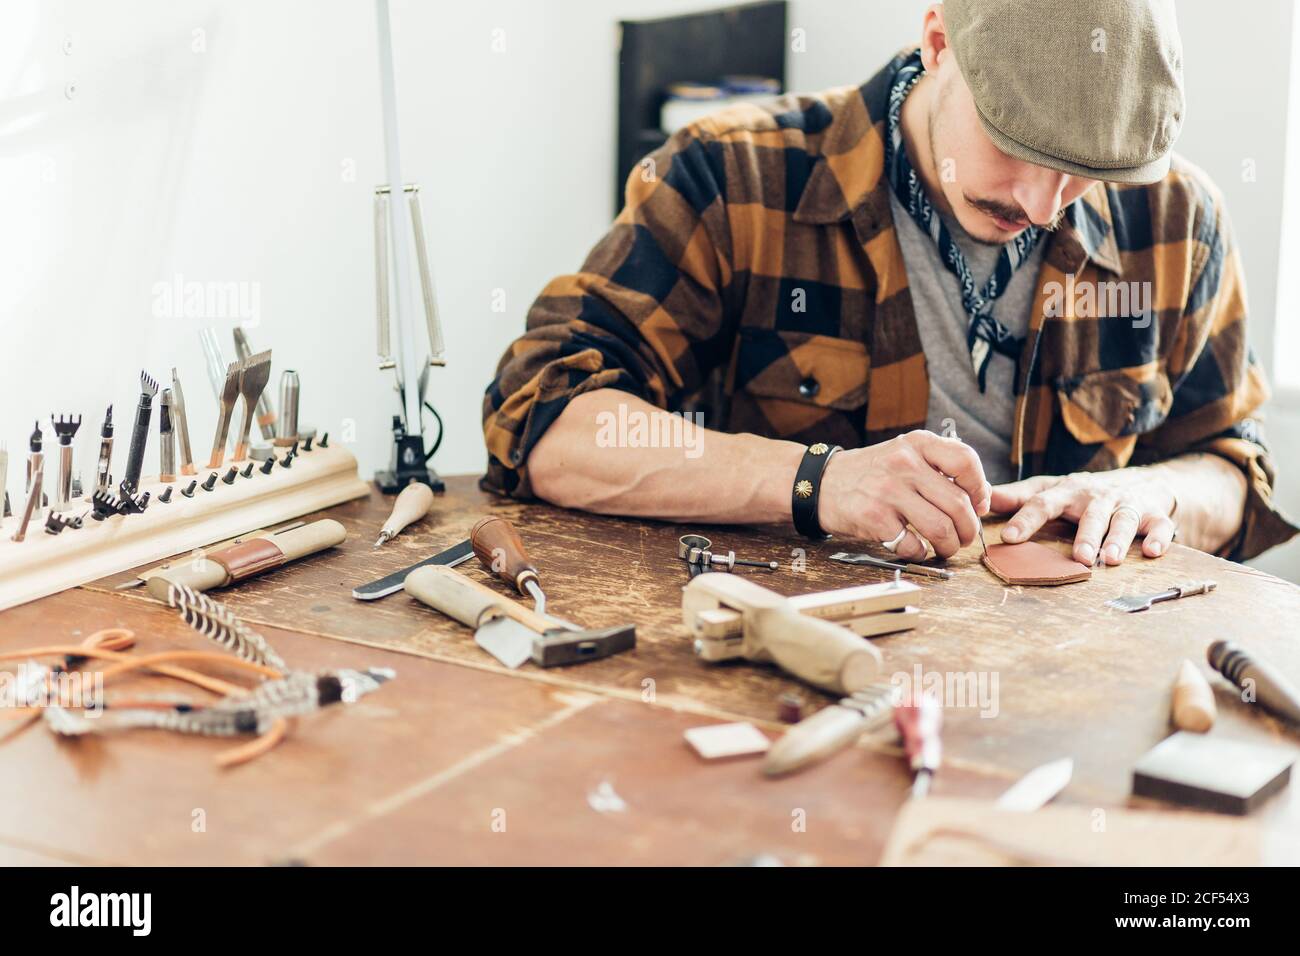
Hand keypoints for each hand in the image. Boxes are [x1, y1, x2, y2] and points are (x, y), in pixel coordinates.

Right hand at [819, 430, 990, 560]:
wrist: (821, 483)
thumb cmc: (870, 473)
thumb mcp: (903, 453)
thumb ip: (939, 467)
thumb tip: (981, 497)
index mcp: (916, 443)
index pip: (966, 461)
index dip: (980, 488)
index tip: (978, 504)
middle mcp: (904, 463)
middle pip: (958, 504)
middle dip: (970, 529)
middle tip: (966, 538)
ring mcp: (888, 491)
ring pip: (941, 529)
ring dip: (950, 546)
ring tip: (946, 548)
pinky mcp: (874, 518)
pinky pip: (914, 545)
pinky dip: (920, 553)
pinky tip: (915, 548)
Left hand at [990, 468, 1177, 565]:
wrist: (1139, 481)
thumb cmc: (1084, 492)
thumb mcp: (1051, 489)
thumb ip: (1018, 497)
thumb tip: (982, 498)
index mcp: (1067, 490)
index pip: (1043, 502)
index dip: (1026, 519)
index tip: (1010, 538)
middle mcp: (1098, 496)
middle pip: (1090, 513)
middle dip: (1085, 534)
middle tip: (1079, 556)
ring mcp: (1127, 505)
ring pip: (1124, 520)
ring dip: (1119, 538)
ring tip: (1110, 559)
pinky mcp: (1154, 515)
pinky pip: (1160, 526)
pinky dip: (1159, 537)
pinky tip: (1153, 551)